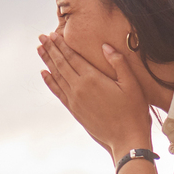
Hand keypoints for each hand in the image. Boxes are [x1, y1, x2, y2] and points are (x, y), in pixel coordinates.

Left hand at [37, 33, 152, 157]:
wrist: (125, 139)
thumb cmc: (133, 111)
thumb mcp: (131, 84)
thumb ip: (118, 63)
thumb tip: (105, 46)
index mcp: (93, 78)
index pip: (73, 56)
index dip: (62, 44)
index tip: (52, 34)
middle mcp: (79, 88)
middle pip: (61, 64)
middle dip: (51, 49)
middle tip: (41, 37)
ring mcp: (75, 100)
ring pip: (57, 76)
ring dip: (47, 61)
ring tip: (39, 49)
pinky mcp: (74, 110)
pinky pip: (58, 92)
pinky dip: (50, 81)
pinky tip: (44, 74)